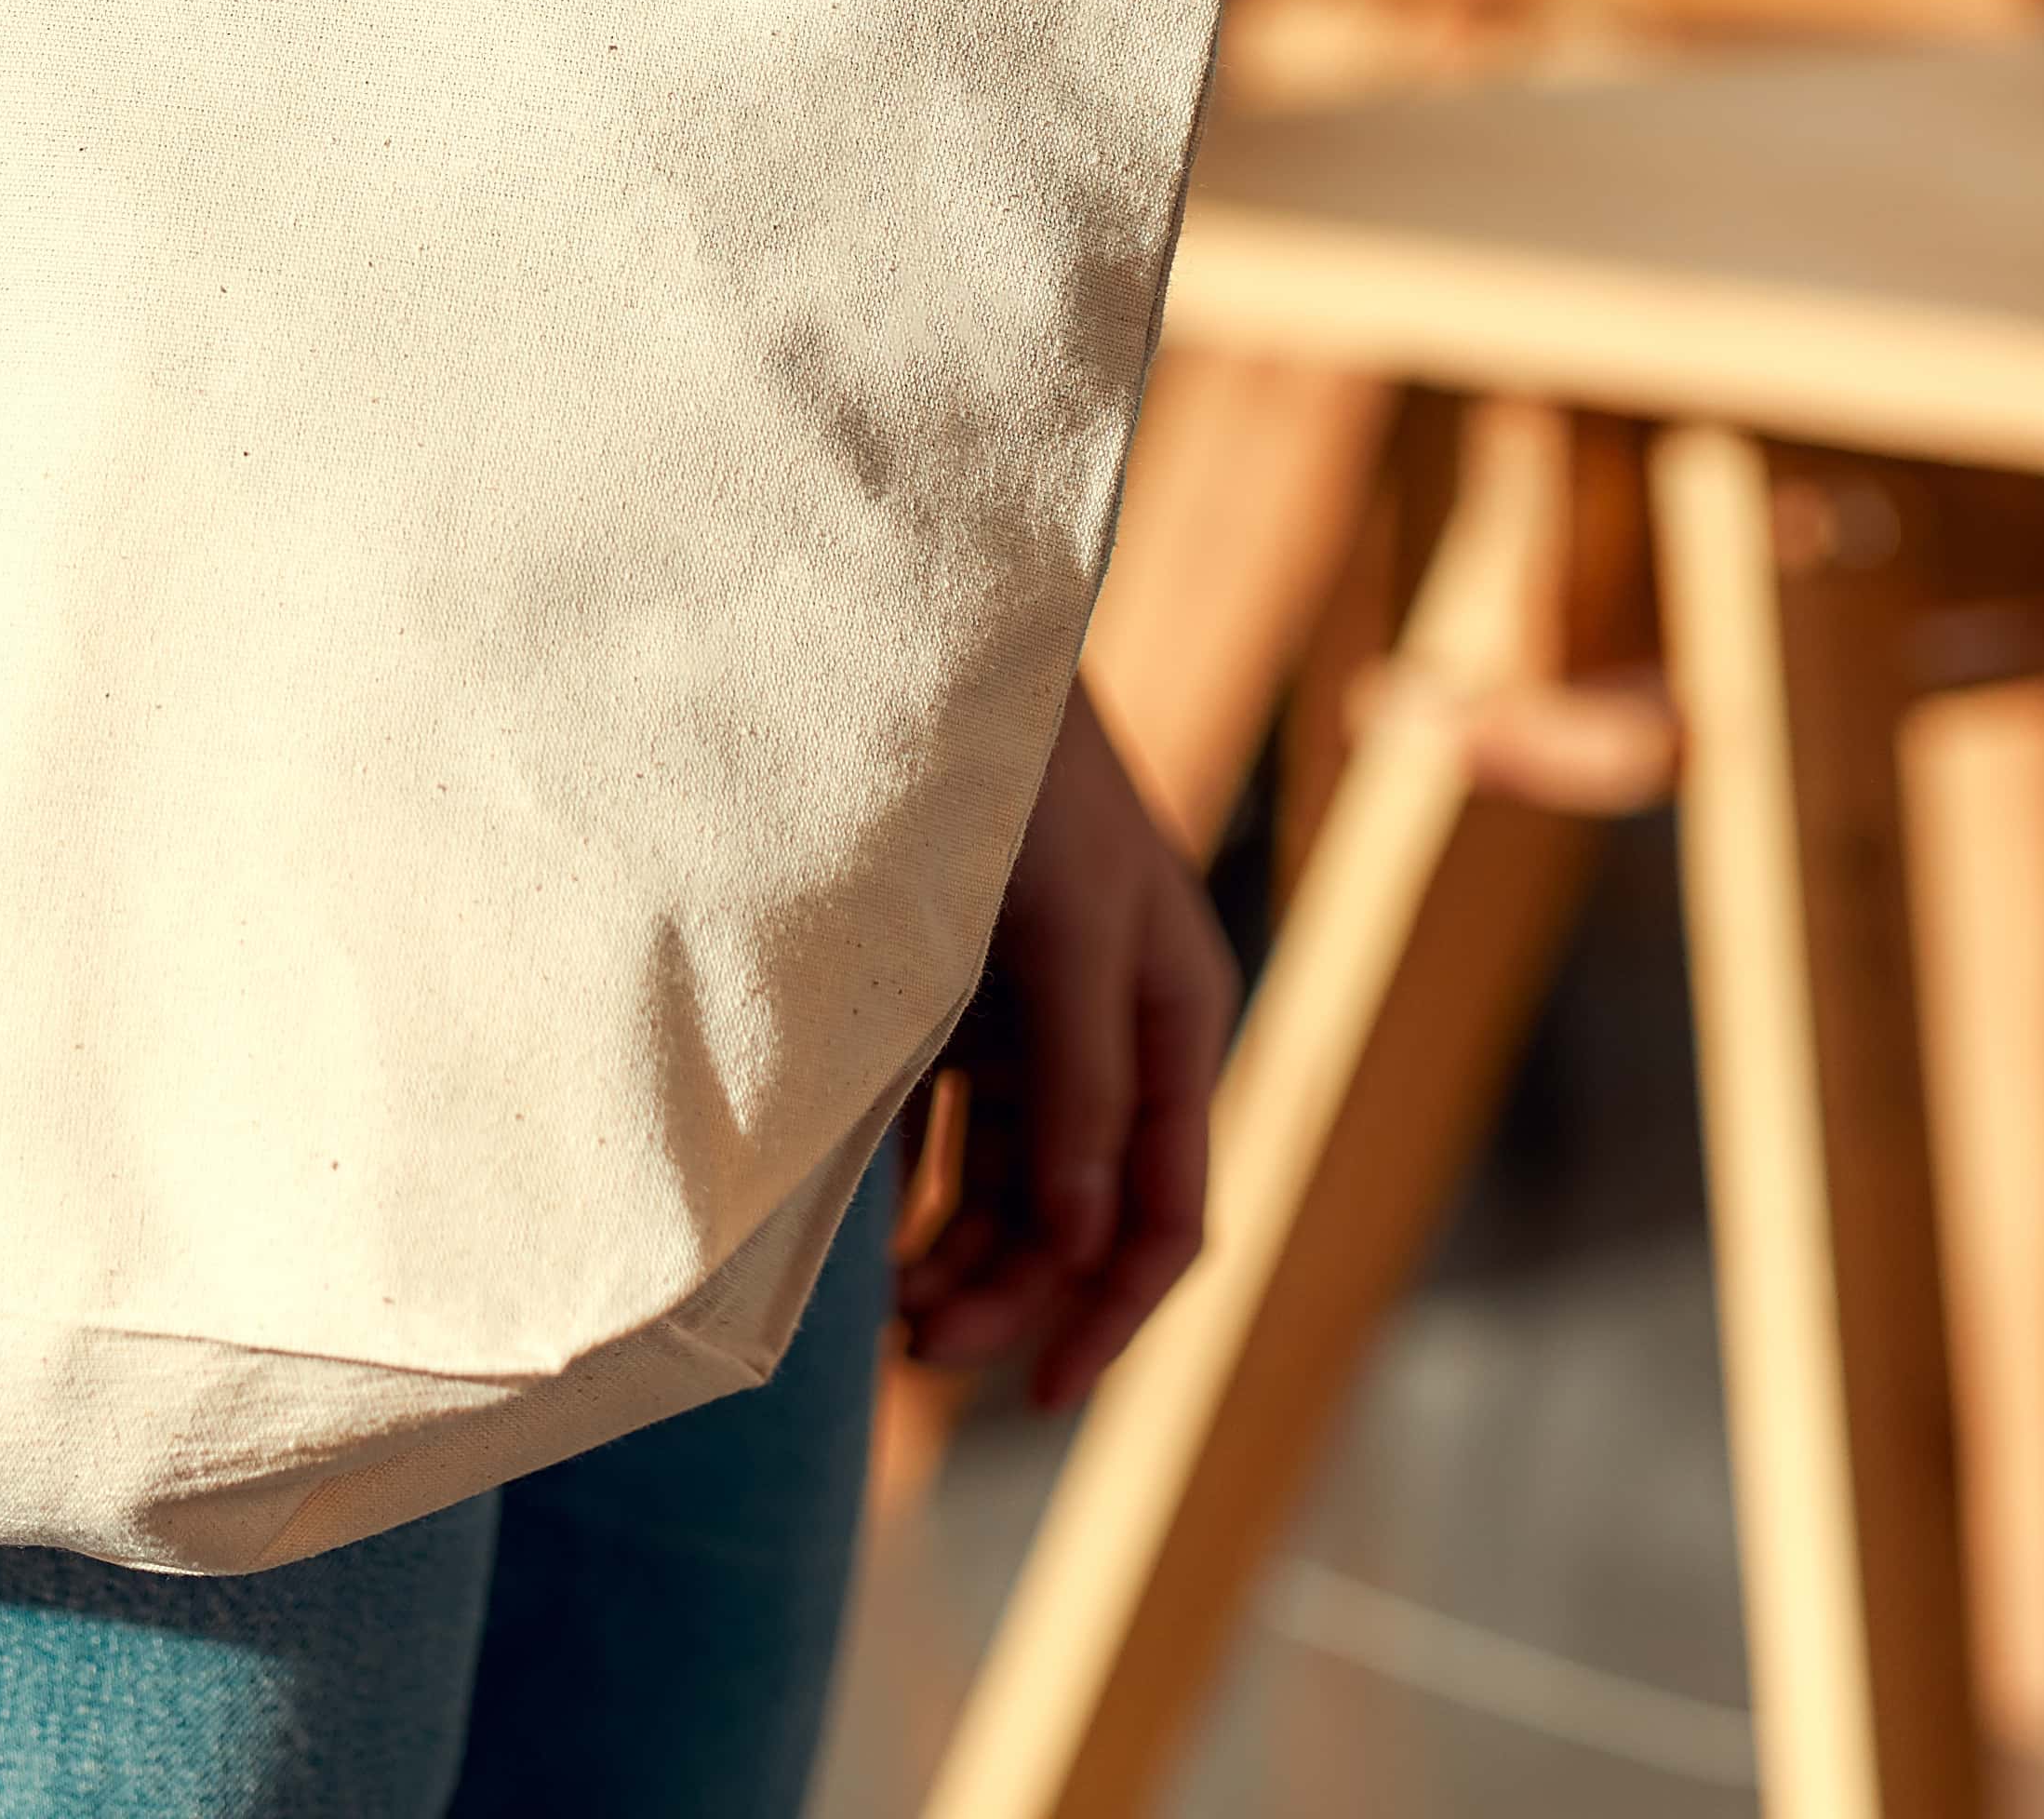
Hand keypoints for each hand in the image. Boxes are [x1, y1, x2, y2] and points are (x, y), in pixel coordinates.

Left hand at [893, 685, 1229, 1407]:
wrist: (924, 651)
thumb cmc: (1016, 775)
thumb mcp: (1063, 928)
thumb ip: (1079, 1087)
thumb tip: (1081, 1245)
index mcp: (1176, 1018)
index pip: (1163, 1213)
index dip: (1109, 1315)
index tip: (1037, 1393)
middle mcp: (1114, 1038)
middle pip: (1079, 1217)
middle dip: (1012, 1296)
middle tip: (917, 1350)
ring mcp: (1034, 1025)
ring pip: (1012, 1191)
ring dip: (962, 1260)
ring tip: (890, 1316)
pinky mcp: (958, 1007)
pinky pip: (951, 1137)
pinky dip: (918, 1197)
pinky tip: (867, 1247)